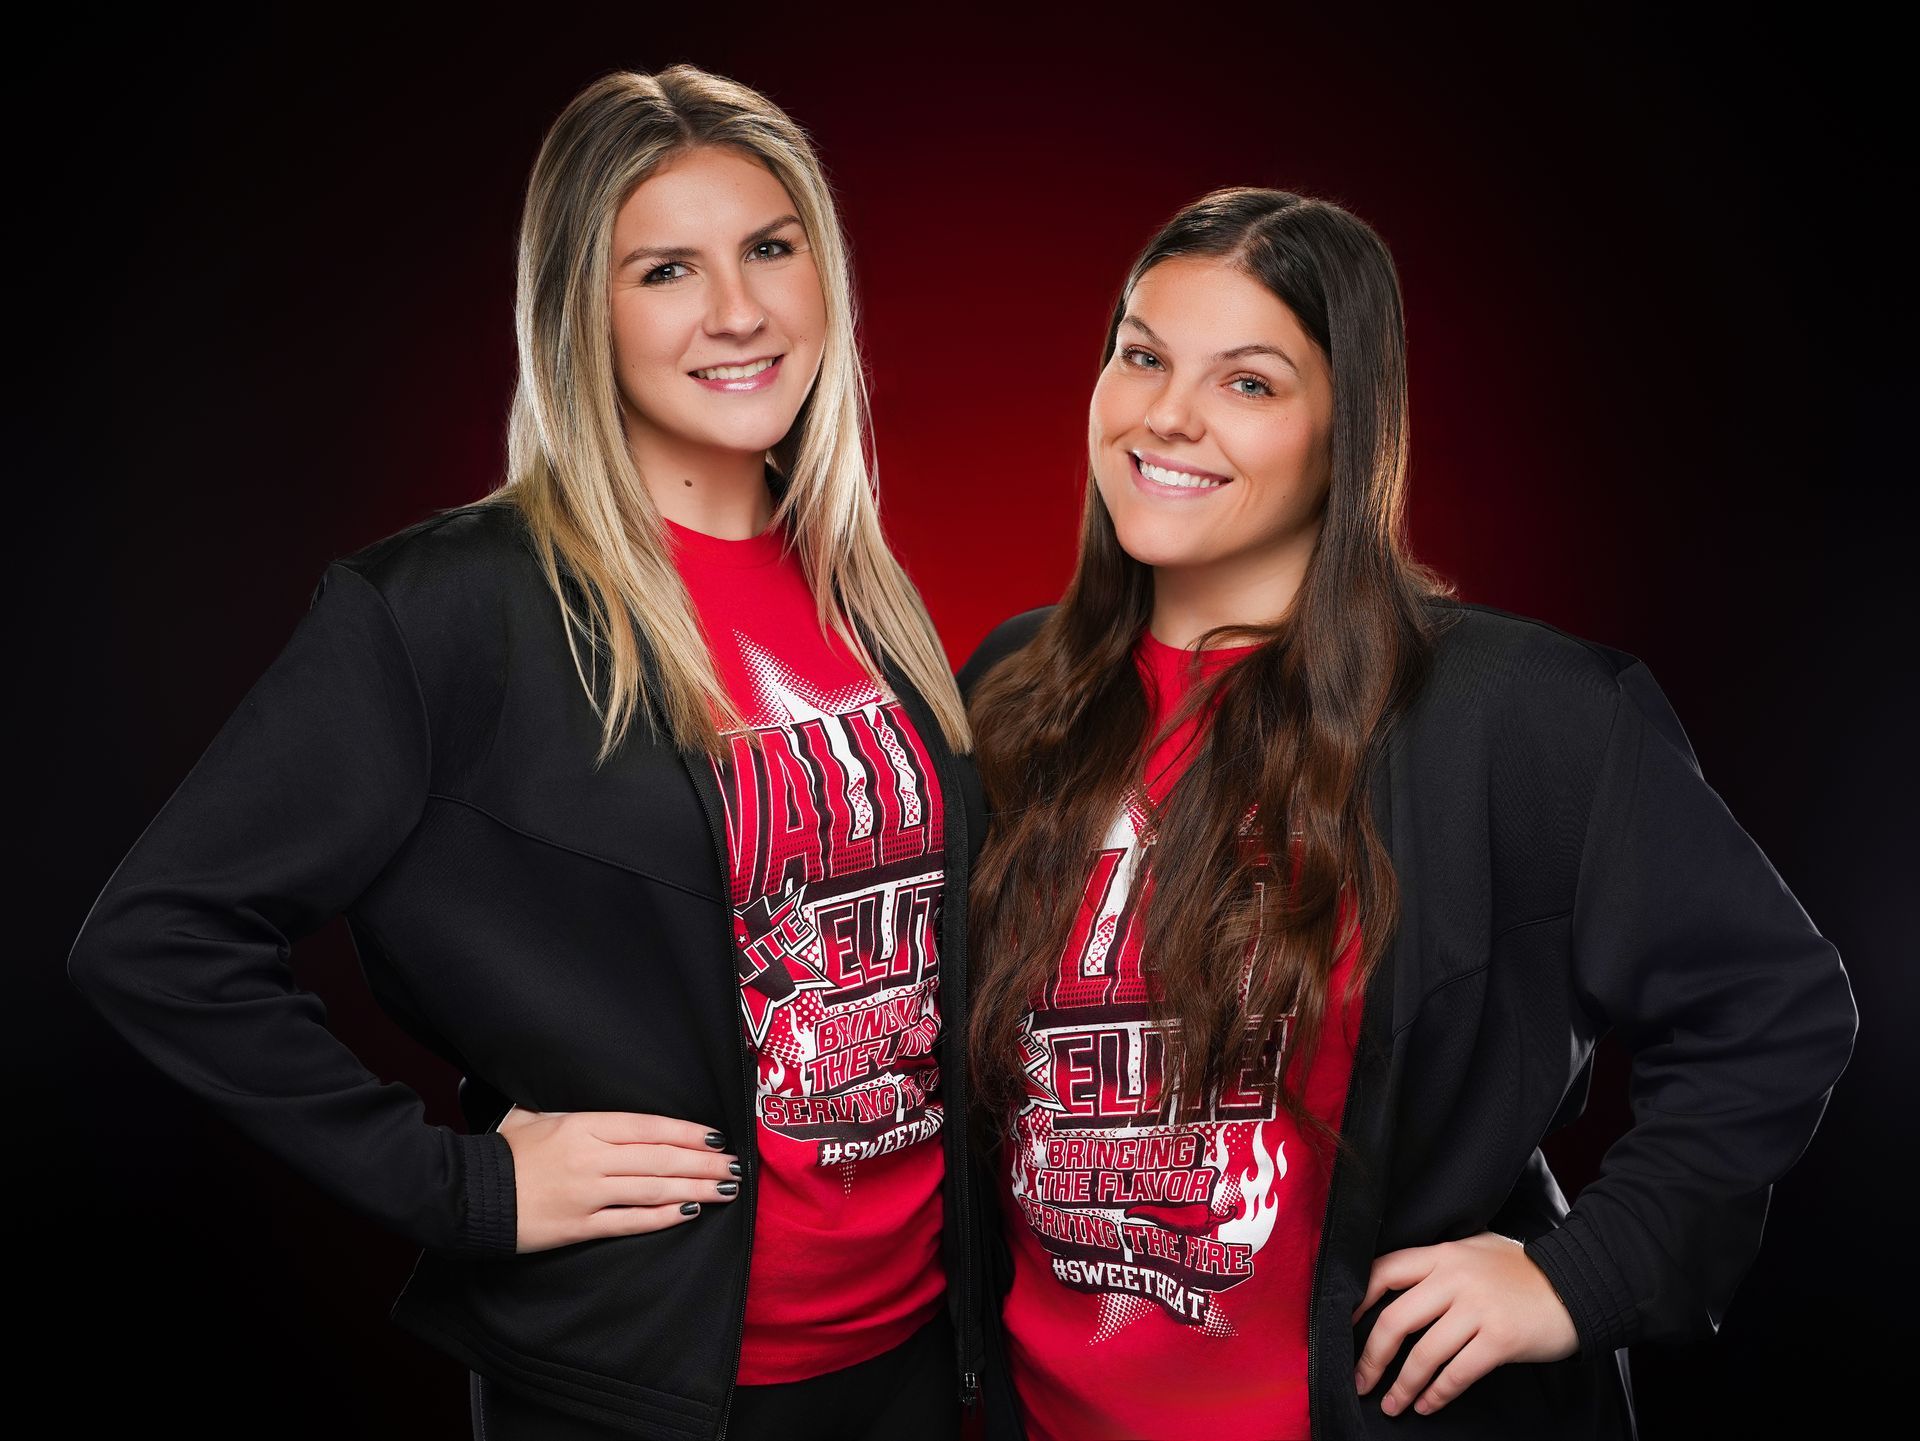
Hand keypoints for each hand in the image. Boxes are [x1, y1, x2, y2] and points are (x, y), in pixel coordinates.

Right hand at [497, 1106, 741, 1252]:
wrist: (466, 1195)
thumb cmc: (502, 1153)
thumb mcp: (533, 1116)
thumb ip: (570, 1110)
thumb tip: (592, 1099)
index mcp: (583, 1126)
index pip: (649, 1126)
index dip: (687, 1132)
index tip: (716, 1136)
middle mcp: (591, 1157)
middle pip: (660, 1158)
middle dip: (703, 1161)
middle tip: (734, 1165)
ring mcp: (586, 1193)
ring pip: (653, 1189)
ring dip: (694, 1188)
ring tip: (724, 1189)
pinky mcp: (578, 1226)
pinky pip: (629, 1221)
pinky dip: (662, 1217)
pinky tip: (688, 1213)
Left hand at [1351, 1232, 1577, 1416]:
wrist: (1579, 1284)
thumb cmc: (1524, 1270)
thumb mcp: (1476, 1249)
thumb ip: (1440, 1262)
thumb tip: (1398, 1281)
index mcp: (1443, 1254)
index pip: (1383, 1271)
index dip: (1357, 1301)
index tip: (1344, 1327)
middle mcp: (1454, 1279)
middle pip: (1394, 1319)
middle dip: (1371, 1356)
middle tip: (1360, 1381)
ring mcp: (1477, 1309)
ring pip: (1423, 1354)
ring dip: (1401, 1385)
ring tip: (1391, 1404)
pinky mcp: (1500, 1340)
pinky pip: (1457, 1373)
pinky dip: (1437, 1394)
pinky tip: (1426, 1405)